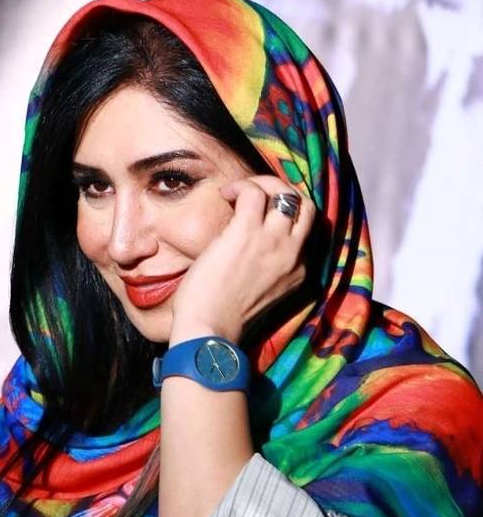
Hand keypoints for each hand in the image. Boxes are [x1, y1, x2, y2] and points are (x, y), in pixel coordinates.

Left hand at [170, 175, 315, 344]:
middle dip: (284, 193)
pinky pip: (254, 193)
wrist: (210, 331)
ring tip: (239, 194)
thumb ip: (266, 268)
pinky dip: (241, 187)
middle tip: (257, 196)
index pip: (305, 232)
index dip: (284, 217)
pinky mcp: (247, 234)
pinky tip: (225, 196)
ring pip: (286, 193)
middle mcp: (293, 255)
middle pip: (306, 207)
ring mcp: (274, 243)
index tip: (261, 217)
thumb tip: (246, 241)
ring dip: (263, 185)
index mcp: (299, 273)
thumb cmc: (223, 317)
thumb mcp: (260, 293)